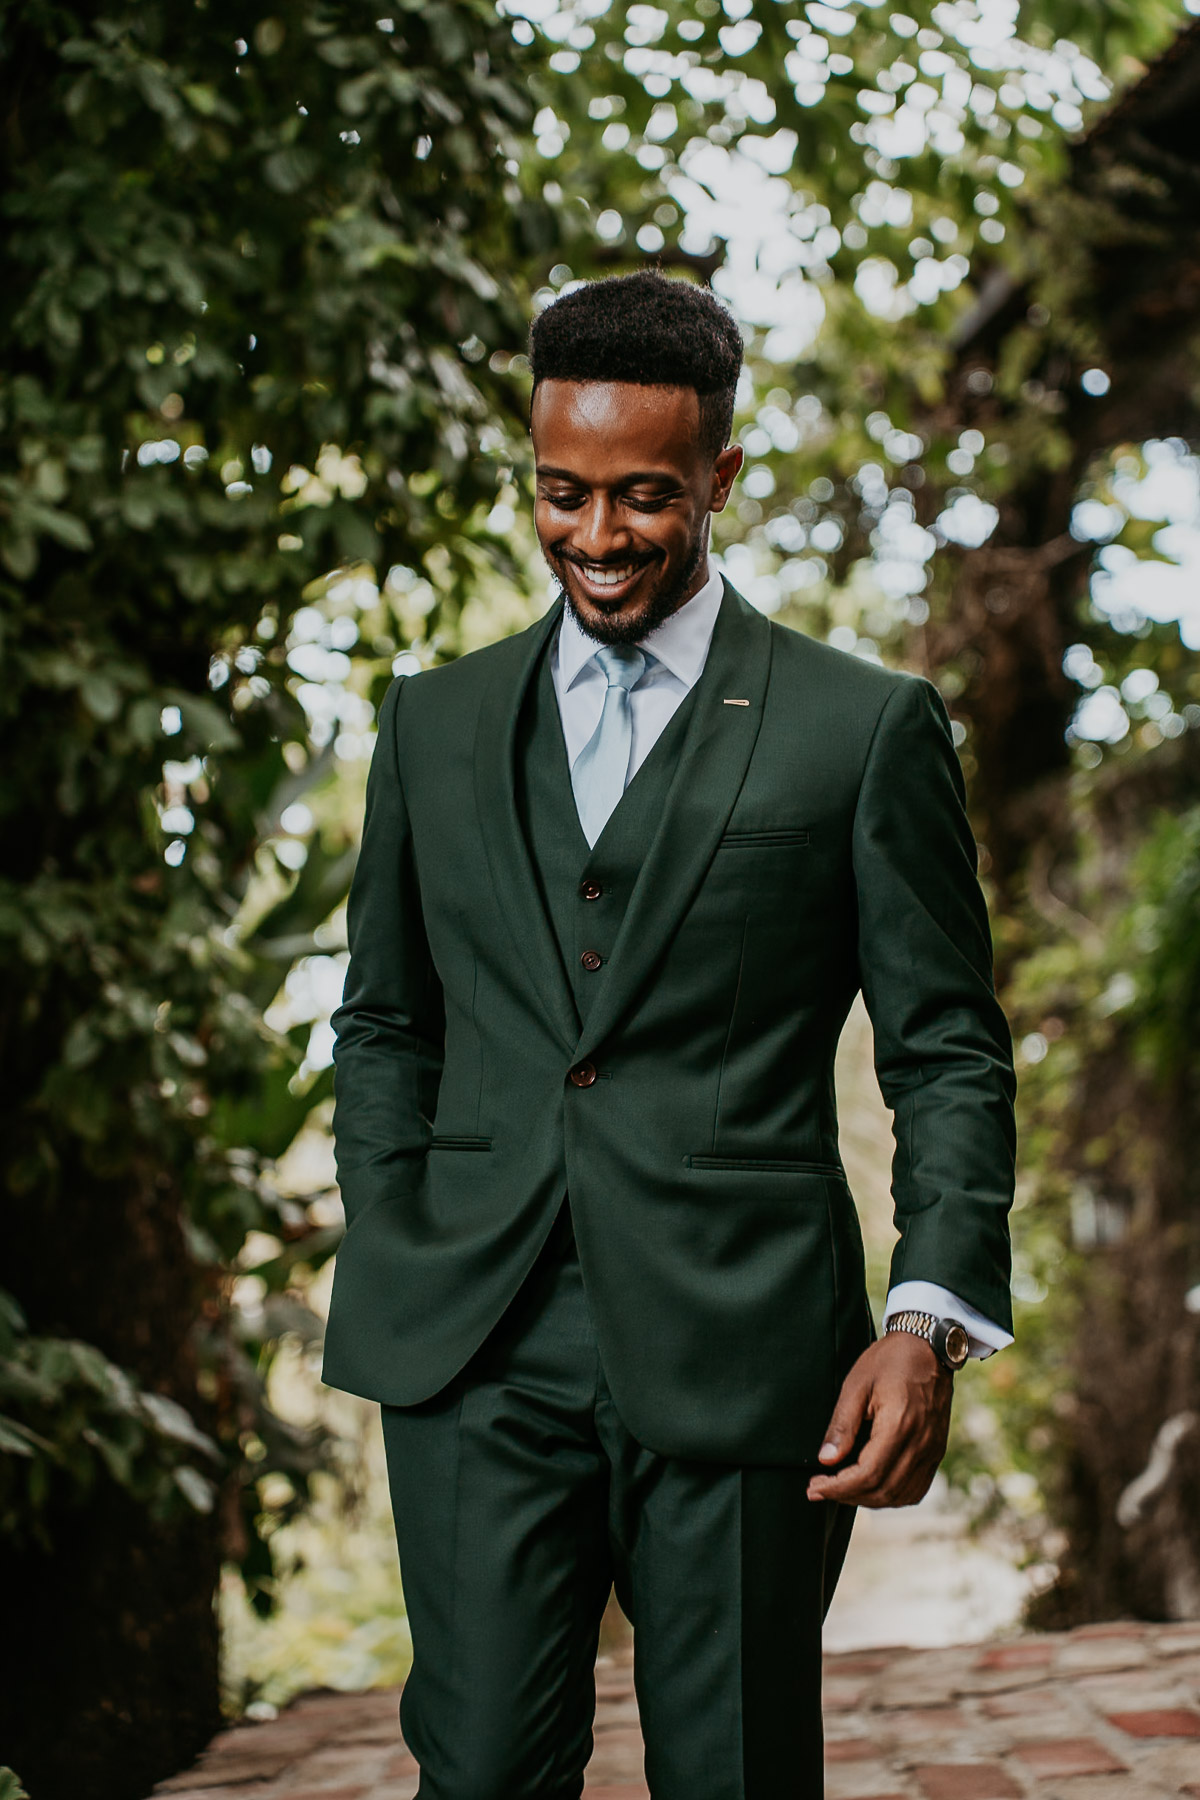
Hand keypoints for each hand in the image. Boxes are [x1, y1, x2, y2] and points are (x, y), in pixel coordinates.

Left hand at [806, 1332, 952, 1507]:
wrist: (929, 1348)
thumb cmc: (889, 1361)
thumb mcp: (856, 1385)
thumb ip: (842, 1425)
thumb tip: (826, 1460)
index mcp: (899, 1425)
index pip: (867, 1474)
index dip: (838, 1487)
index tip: (814, 1487)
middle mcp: (920, 1444)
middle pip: (883, 1491)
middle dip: (848, 1496)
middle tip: (821, 1489)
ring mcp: (932, 1450)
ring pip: (900, 1495)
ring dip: (868, 1500)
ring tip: (842, 1489)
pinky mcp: (937, 1451)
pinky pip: (916, 1488)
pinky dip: (892, 1496)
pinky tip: (872, 1487)